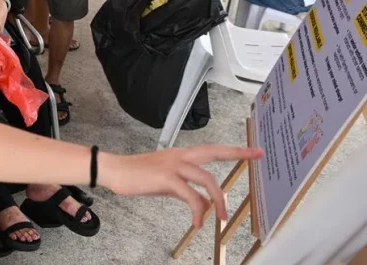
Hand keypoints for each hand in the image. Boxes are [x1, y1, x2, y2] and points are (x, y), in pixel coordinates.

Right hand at [101, 146, 262, 228]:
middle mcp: (181, 156)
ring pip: (206, 178)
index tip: (253, 150)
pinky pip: (190, 196)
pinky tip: (196, 222)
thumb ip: (187, 190)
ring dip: (218, 199)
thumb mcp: (167, 183)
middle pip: (214, 152)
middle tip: (257, 156)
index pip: (212, 150)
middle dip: (237, 154)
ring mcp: (174, 165)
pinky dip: (197, 210)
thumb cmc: (138, 176)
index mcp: (182, 155)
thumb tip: (204, 204)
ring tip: (221, 217)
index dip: (233, 151)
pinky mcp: (166, 178)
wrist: (115, 171)